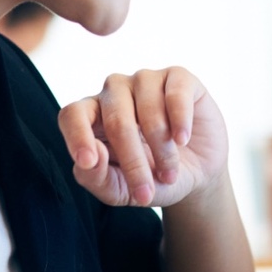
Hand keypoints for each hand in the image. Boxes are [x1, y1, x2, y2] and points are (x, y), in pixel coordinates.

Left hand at [58, 67, 226, 207]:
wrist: (199, 173)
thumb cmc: (152, 178)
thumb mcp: (122, 191)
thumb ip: (97, 179)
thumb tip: (92, 156)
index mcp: (92, 116)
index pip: (73, 115)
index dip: (77, 135)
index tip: (88, 161)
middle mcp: (114, 92)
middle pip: (116, 120)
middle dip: (133, 162)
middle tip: (146, 193)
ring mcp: (146, 80)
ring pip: (148, 109)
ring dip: (162, 149)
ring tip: (169, 173)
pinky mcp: (178, 78)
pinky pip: (175, 94)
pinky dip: (180, 120)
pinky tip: (182, 139)